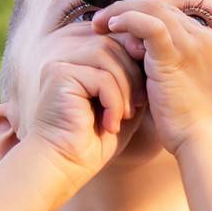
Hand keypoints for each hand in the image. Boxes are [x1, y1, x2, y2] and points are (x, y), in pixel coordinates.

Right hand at [24, 29, 147, 197]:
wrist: (64, 166)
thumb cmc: (92, 143)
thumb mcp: (123, 107)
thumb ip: (133, 81)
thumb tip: (152, 55)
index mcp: (80, 63)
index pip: (114, 43)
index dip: (135, 60)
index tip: (147, 89)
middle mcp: (67, 59)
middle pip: (112, 45)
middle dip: (134, 75)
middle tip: (139, 106)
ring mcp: (61, 64)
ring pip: (107, 56)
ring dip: (125, 88)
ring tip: (125, 116)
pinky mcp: (59, 75)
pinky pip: (101, 77)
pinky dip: (114, 102)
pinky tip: (110, 125)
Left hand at [90, 0, 211, 157]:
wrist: (206, 142)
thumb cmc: (191, 125)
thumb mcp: (181, 88)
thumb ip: (164, 68)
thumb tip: (138, 61)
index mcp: (207, 44)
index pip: (169, 17)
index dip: (140, 16)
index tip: (117, 27)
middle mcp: (203, 38)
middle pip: (161, 7)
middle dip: (128, 9)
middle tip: (100, 21)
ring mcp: (193, 44)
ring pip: (153, 8)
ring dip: (121, 11)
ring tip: (98, 25)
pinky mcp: (177, 55)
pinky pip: (149, 24)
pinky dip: (127, 20)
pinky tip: (109, 28)